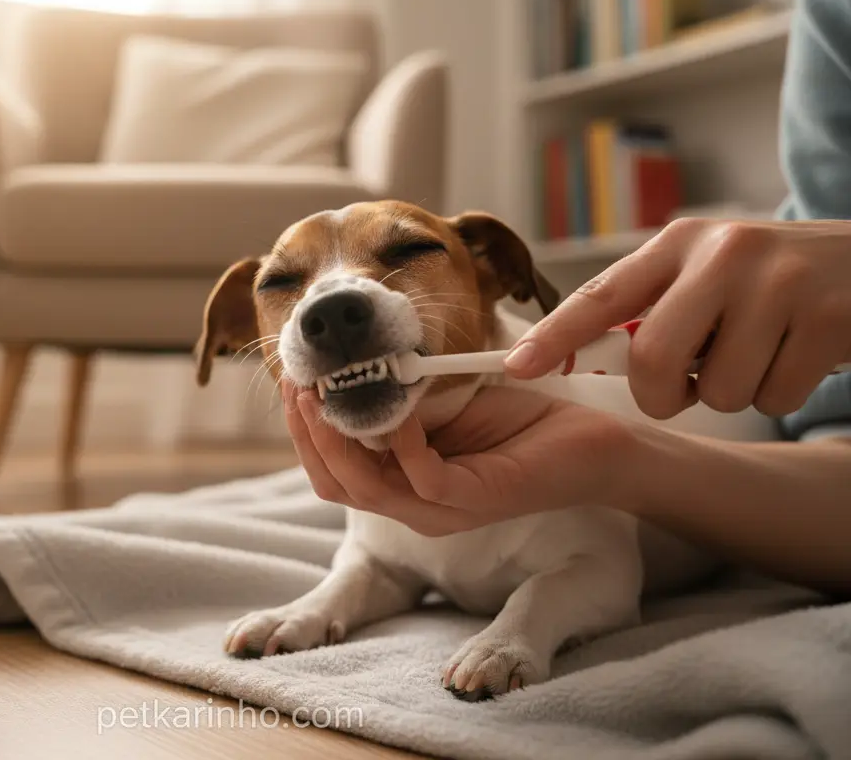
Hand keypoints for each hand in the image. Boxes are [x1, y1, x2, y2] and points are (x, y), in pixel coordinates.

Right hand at [281, 382, 633, 535]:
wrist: (588, 438)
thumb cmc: (517, 417)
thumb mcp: (440, 402)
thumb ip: (396, 399)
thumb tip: (347, 369)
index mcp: (399, 485)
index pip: (330, 471)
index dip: (303, 432)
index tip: (292, 383)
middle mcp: (412, 507)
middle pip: (335, 485)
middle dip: (307, 435)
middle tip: (298, 387)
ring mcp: (440, 511)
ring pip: (366, 489)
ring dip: (338, 440)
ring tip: (325, 395)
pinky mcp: (472, 502)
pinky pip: (421, 478)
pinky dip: (402, 441)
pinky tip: (397, 407)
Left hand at [504, 218, 850, 417]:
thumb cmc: (770, 282)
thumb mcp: (706, 272)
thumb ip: (651, 306)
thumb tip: (575, 360)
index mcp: (678, 243)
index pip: (602, 294)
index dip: (555, 337)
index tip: (516, 370)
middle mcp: (724, 253)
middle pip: (653, 358)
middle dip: (661, 396)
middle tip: (685, 389)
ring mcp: (780, 282)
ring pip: (719, 389)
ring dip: (733, 394)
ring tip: (758, 353)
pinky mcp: (829, 317)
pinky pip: (775, 396)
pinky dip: (781, 394)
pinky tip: (798, 356)